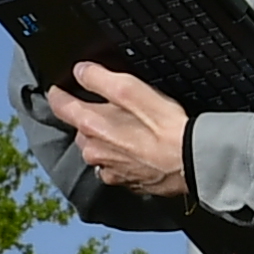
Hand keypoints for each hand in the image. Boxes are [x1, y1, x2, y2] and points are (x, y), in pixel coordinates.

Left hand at [43, 61, 193, 199]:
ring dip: (107, 139)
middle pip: (81, 128)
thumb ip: (100, 78)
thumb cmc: (168, 128)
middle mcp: (94, 150)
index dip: (59, 93)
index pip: (60, 106)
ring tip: (131, 132)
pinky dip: (121, 158)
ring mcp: (108, 169)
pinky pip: (114, 166)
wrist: (194, 162)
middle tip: (114, 109)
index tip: (59, 89)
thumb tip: (80, 71)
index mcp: (91, 125)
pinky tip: (139, 151)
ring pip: (98, 149)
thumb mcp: (134, 90)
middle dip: (91, 118)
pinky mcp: (125, 182)